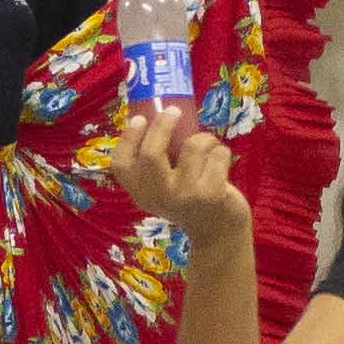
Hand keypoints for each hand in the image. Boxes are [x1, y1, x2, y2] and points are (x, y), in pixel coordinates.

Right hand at [111, 105, 246, 254]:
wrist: (218, 232)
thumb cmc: (190, 198)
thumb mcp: (165, 186)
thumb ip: (158, 162)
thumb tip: (158, 114)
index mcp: (141, 192)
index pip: (121, 164)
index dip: (127, 138)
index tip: (140, 119)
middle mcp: (158, 196)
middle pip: (151, 153)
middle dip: (163, 125)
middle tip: (174, 110)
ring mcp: (185, 196)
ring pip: (193, 146)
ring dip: (205, 139)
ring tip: (209, 147)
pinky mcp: (211, 194)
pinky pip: (217, 154)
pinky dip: (222, 152)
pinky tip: (220, 165)